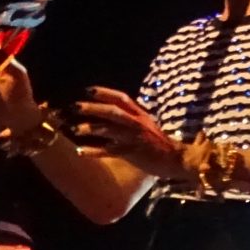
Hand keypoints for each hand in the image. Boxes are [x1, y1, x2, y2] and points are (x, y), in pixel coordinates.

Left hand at [70, 87, 185, 179]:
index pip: (122, 99)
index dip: (105, 93)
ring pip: (109, 129)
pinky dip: (93, 151)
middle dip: (92, 108)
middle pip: (112, 111)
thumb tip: (111, 114)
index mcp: (140, 115)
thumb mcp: (147, 126)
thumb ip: (131, 119)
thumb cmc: (159, 144)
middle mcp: (137, 123)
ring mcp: (135, 138)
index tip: (88, 90)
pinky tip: (80, 151)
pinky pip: (109, 150)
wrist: (176, 159)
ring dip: (89, 128)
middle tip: (74, 107)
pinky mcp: (133, 153)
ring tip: (73, 129)